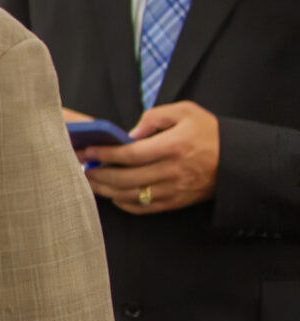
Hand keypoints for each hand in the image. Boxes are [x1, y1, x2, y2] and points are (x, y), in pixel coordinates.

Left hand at [81, 100, 219, 213]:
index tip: (89, 151)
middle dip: (99, 174)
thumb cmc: (208, 132)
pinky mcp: (177, 202)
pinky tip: (113, 196)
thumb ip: (155, 117)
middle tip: (82, 168)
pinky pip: (145, 208)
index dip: (105, 154)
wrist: (238, 159)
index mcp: (173, 147)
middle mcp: (172, 171)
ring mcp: (175, 190)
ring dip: (106, 191)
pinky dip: (125, 204)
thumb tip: (129, 134)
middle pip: (126, 179)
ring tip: (91, 182)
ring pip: (131, 196)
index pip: (130, 155)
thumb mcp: (185, 112)